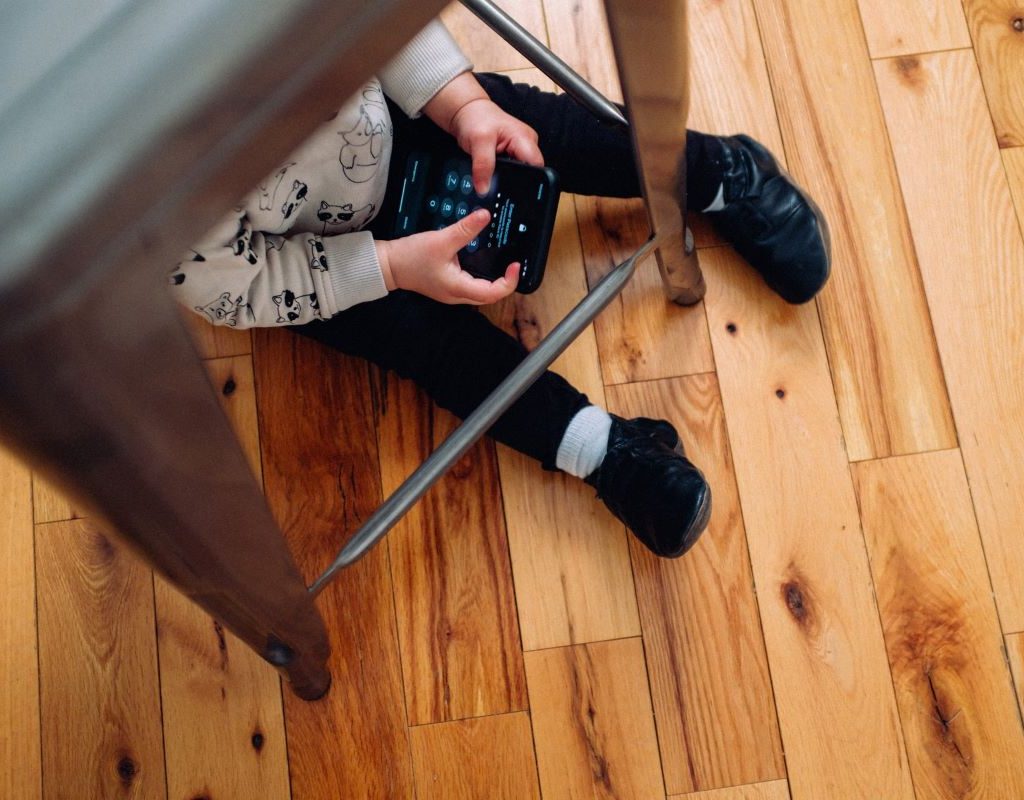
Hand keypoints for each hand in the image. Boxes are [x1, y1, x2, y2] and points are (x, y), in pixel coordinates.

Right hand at [376, 209, 519, 304]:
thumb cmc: (411, 257)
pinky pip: (471, 284)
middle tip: (512, 264)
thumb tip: (485, 216)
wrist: (388, 264)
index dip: (509, 281)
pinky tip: (484, 261)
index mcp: (458, 288)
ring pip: (481, 291)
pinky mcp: (448, 285)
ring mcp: (452, 292)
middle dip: (505, 282)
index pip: (493, 293)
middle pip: (490, 295)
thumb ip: (465, 229)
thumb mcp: (440, 240)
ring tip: (503, 262)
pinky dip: (482, 276)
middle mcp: (457, 295)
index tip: (514, 265)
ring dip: (494, 280)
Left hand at [423, 72, 543, 193]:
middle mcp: (527, 146)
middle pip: (529, 174)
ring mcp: (519, 152)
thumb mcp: (479, 141)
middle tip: (498, 187)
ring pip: (519, 175)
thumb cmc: (476, 118)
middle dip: (515, 183)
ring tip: (492, 180)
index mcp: (526, 140)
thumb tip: (484, 190)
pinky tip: (492, 177)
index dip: (528, 182)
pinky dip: (501, 176)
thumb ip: (483, 166)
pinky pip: (511, 172)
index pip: (536, 167)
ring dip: (506, 180)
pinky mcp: (511, 156)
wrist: (467, 112)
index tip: (513, 192)